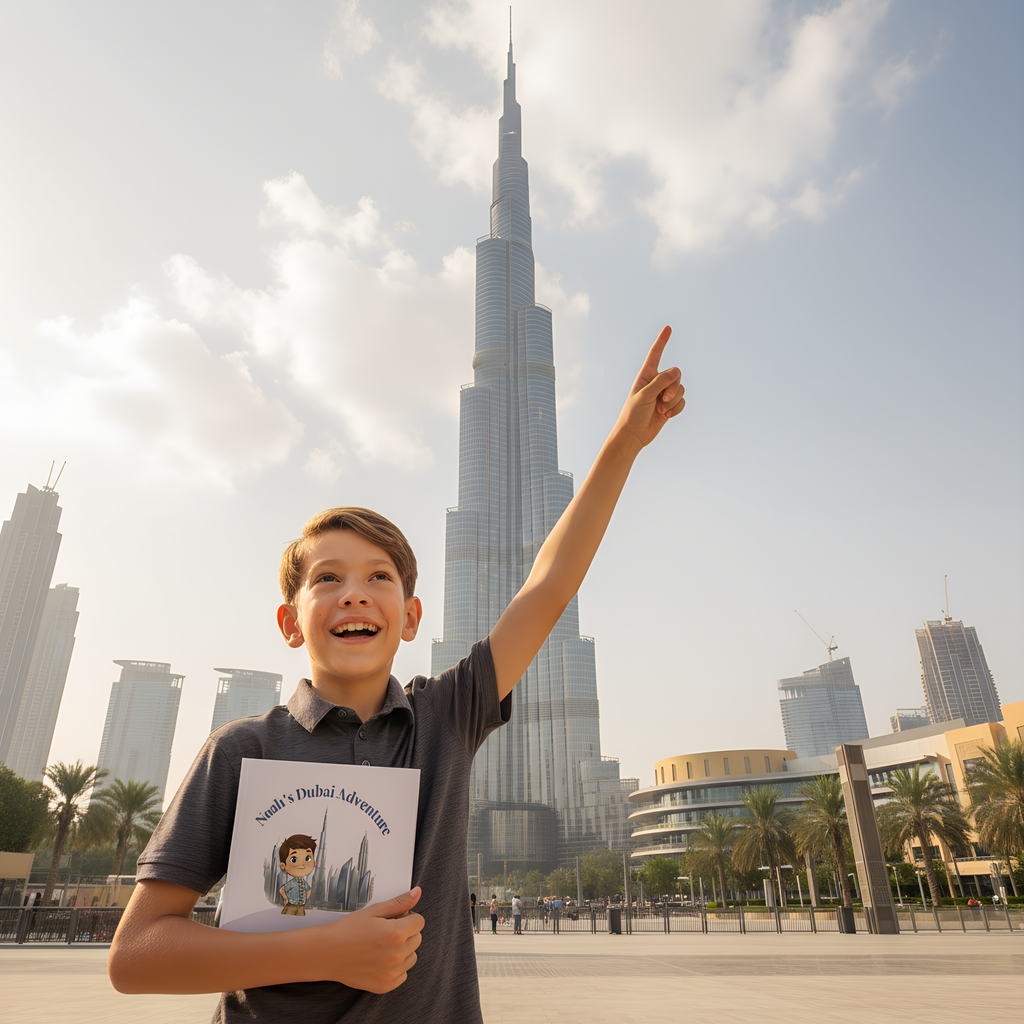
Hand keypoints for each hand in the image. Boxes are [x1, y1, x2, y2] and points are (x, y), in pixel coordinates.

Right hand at [310, 887, 423, 992]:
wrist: (328, 953)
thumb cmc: (349, 930)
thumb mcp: (374, 911)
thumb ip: (399, 903)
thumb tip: (417, 892)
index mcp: (395, 933)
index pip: (419, 922)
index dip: (408, 917)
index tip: (395, 919)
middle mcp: (396, 955)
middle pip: (417, 939)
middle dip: (406, 932)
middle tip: (386, 931)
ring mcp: (392, 972)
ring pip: (412, 957)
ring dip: (403, 950)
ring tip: (382, 946)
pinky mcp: (386, 986)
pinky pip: (403, 974)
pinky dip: (396, 967)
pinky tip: (380, 960)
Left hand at [614, 326, 684, 449]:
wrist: (634, 435)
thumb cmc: (633, 414)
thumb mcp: (644, 396)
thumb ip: (660, 382)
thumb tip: (676, 372)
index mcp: (646, 375)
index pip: (655, 354)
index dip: (662, 341)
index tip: (668, 328)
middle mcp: (656, 382)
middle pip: (676, 374)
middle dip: (673, 387)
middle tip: (662, 399)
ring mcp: (664, 394)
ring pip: (681, 389)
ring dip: (673, 401)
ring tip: (661, 410)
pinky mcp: (670, 406)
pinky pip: (682, 401)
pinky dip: (677, 409)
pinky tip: (667, 416)